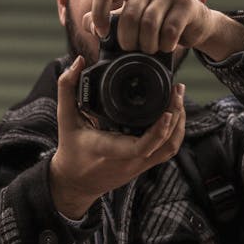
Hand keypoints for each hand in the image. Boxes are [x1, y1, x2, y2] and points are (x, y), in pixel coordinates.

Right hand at [50, 56, 185, 218]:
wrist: (74, 182)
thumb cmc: (70, 150)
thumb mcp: (65, 118)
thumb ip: (67, 88)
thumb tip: (77, 61)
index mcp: (110, 149)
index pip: (141, 146)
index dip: (158, 131)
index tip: (167, 111)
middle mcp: (129, 160)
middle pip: (164, 144)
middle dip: (176, 115)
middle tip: (177, 89)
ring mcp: (139, 164)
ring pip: (170, 148)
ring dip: (179, 123)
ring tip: (178, 97)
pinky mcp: (144, 164)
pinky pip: (167, 150)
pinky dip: (175, 131)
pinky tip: (174, 112)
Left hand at [83, 0, 243, 60]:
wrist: (191, 23)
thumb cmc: (153, 23)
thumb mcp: (126, 21)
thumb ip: (105, 21)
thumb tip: (89, 24)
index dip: (99, 15)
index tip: (103, 35)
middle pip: (129, 15)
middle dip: (127, 39)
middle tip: (131, 49)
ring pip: (149, 24)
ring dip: (147, 45)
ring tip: (149, 50)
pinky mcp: (186, 2)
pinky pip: (170, 30)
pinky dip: (165, 45)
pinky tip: (166, 47)